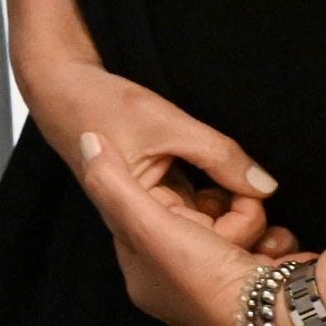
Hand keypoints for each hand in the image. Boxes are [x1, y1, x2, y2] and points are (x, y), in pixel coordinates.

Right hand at [21, 53, 288, 257]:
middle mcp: (141, 225)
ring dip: (231, 212)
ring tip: (253, 192)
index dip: (238, 221)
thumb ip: (219, 155)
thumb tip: (266, 186)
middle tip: (263, 197)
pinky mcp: (155, 199)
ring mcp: (149, 213)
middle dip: (240, 222)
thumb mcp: (168, 125)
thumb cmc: (102, 104)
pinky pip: (194, 208)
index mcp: (135, 218)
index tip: (257, 194)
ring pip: (202, 224)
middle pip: (204, 238)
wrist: (59, 87)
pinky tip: (234, 186)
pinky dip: (216, 200)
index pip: (202, 238)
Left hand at [70, 127, 296, 325]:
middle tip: (229, 210)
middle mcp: (180, 285)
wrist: (283, 322)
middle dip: (218, 207)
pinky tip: (275, 248)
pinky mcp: (261, 282)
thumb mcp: (147, 225)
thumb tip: (88, 140)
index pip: (144, 213)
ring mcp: (223, 285)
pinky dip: (273, 239)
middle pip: (194, 216)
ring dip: (250, 220)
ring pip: (231, 225)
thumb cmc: (205, 279)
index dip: (165, 193)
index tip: (185, 193)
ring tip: (258, 235)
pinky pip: (262, 242)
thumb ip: (113, 181)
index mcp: (145, 276)